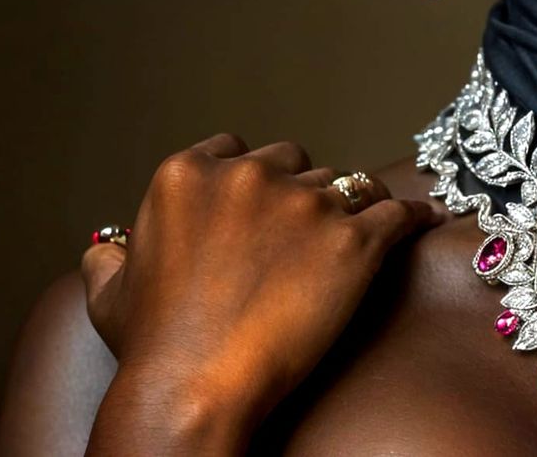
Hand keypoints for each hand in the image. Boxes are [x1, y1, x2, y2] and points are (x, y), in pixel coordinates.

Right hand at [81, 133, 444, 432]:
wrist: (196, 386)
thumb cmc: (153, 348)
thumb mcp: (110, 294)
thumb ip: (112, 256)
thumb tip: (110, 245)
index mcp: (188, 173)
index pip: (236, 149)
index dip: (252, 178)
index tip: (260, 205)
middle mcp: (250, 175)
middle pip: (295, 162)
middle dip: (300, 191)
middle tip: (303, 235)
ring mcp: (305, 205)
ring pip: (347, 186)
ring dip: (352, 208)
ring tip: (361, 232)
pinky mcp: (354, 242)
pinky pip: (398, 215)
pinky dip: (413, 217)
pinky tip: (426, 219)